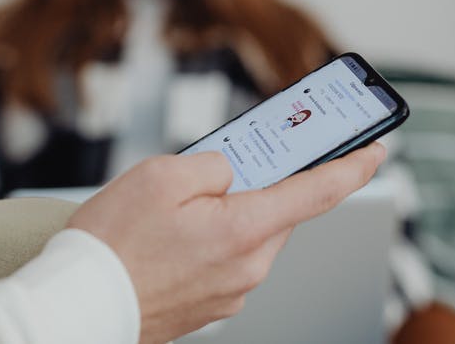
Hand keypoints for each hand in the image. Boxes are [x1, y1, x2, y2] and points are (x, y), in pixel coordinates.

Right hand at [68, 143, 386, 343]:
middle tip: (219, 167)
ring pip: (248, 236)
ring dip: (224, 215)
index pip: (319, 192)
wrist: (79, 304)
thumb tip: (235, 168)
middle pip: (275, 211)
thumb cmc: (112, 242)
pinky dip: (208, 242)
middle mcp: (249, 267)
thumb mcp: (160, 175)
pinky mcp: (212, 306)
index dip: (352, 165)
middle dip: (254, 185)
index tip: (375, 148)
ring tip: (171, 211)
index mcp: (244, 229)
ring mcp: (232, 292)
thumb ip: (212, 162)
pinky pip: (225, 261)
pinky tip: (166, 240)